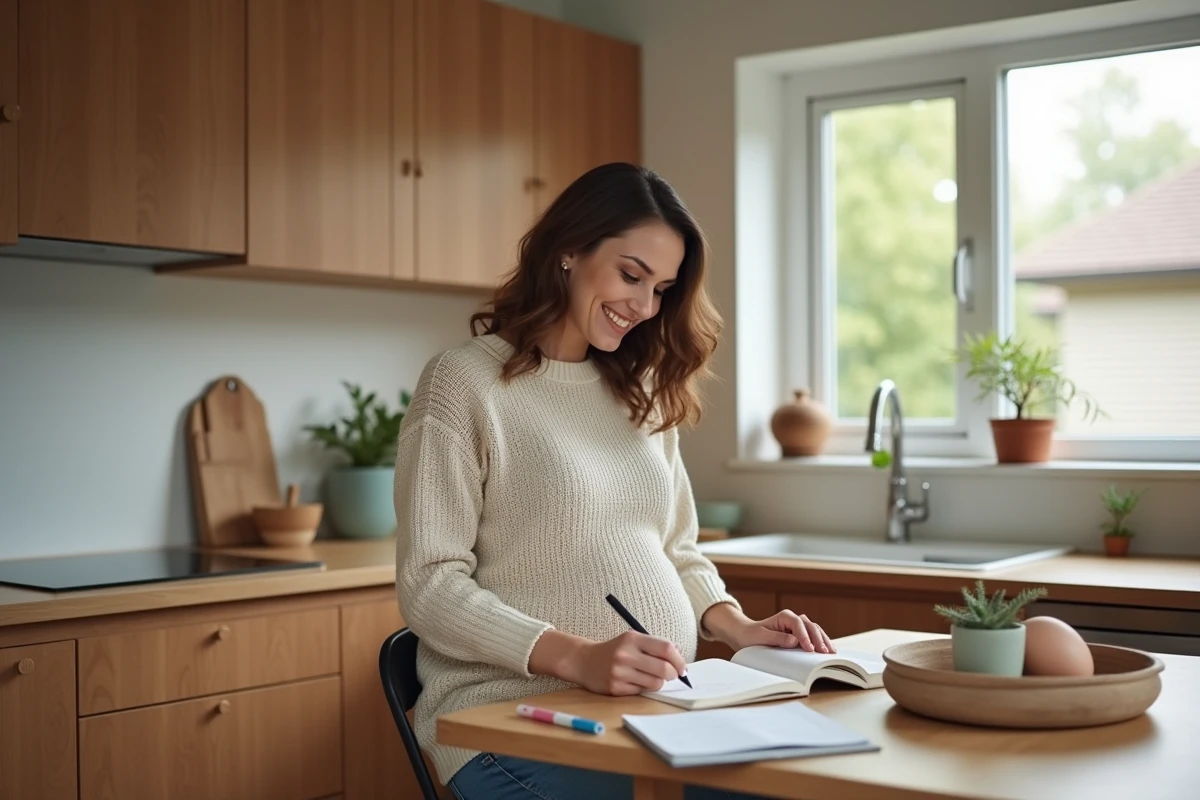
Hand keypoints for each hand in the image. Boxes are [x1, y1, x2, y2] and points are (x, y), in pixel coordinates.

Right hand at [569, 631, 687, 695]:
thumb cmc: (615, 650)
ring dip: (658, 682)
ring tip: (649, 676)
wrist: (584, 661)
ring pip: (655, 683)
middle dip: (673, 674)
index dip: (679, 659)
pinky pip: (642, 692)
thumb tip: (680, 654)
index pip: (666, 648)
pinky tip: (635, 681)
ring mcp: (619, 672)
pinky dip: (644, 688)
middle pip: (664, 669)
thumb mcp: (633, 640)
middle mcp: (625, 654)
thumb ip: (655, 645)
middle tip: (671, 675)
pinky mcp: (615, 688)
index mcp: (632, 639)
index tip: (682, 667)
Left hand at [734, 610, 835, 652]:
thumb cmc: (752, 635)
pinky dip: (821, 642)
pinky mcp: (801, 634)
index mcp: (785, 616)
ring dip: (823, 640)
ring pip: (815, 630)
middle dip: (818, 639)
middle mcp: (794, 619)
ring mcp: (799, 626)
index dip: (805, 636)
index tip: (809, 648)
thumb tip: (794, 641)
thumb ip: (777, 638)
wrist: (747, 635)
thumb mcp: (761, 637)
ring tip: (830, 653)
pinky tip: (828, 650)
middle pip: (810, 626)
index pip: (798, 624)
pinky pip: (814, 637)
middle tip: (824, 652)